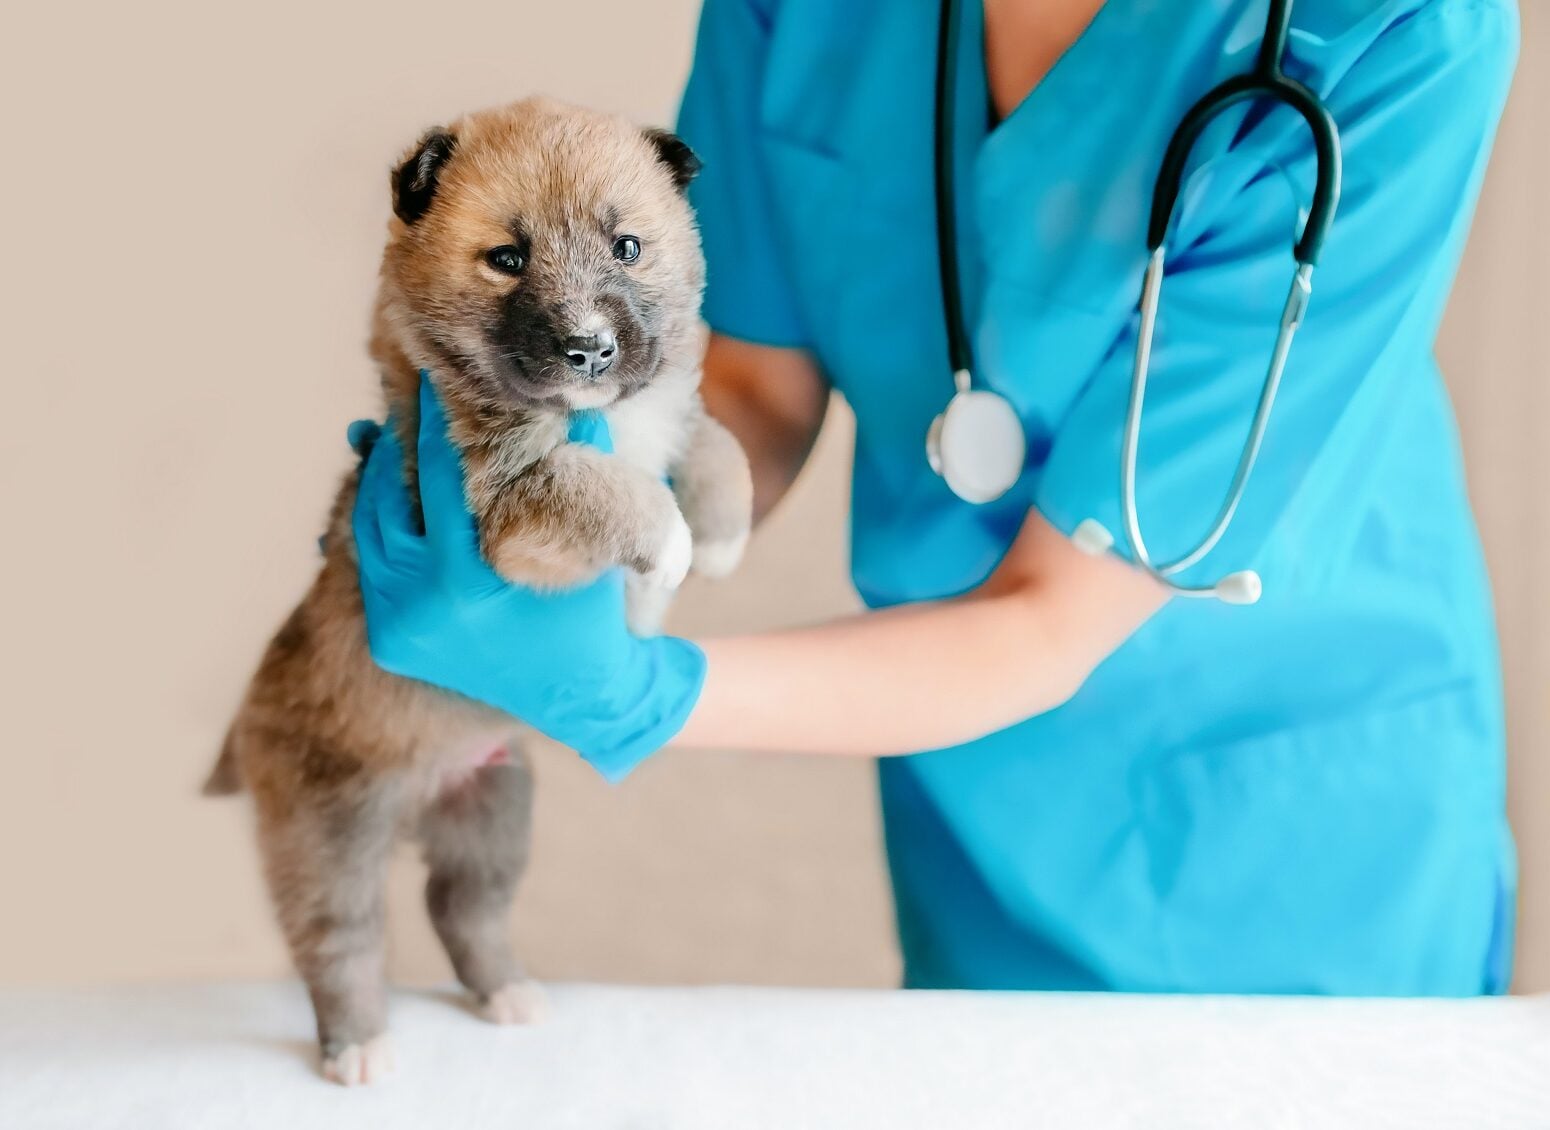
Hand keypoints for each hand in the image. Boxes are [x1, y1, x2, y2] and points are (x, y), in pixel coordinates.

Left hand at [350, 377, 704, 779]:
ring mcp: (399, 626)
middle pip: (393, 497)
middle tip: (412, 395)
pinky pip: (372, 565)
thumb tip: (580, 402)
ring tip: (397, 438)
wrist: (583, 697)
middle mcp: (422, 605)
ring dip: (382, 479)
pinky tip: (393, 492)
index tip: (439, 379)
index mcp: (467, 581)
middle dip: (405, 443)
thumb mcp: (594, 545)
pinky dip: (380, 525)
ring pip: (370, 529)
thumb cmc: (593, 614)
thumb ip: (588, 474)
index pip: (441, 479)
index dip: (439, 425)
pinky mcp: (392, 639)